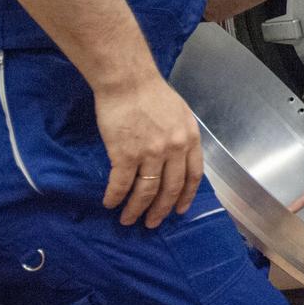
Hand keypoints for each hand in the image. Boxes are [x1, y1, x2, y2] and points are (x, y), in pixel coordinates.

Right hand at [95, 75, 202, 228]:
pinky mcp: (125, 154)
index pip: (193, 175)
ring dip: (136, 209)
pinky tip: (110, 203)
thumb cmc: (152, 93)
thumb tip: (178, 158)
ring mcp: (150, 153)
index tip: (180, 210)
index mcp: (189, 139)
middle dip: (161, 210)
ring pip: (146, 191)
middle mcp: (173, 150)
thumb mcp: (180, 114)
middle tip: (153, 223)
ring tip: (128, 220)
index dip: (186, 196)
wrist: (128, 81)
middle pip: (170, 189)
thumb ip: (181, 137)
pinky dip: (115, 197)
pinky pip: (120, 184)